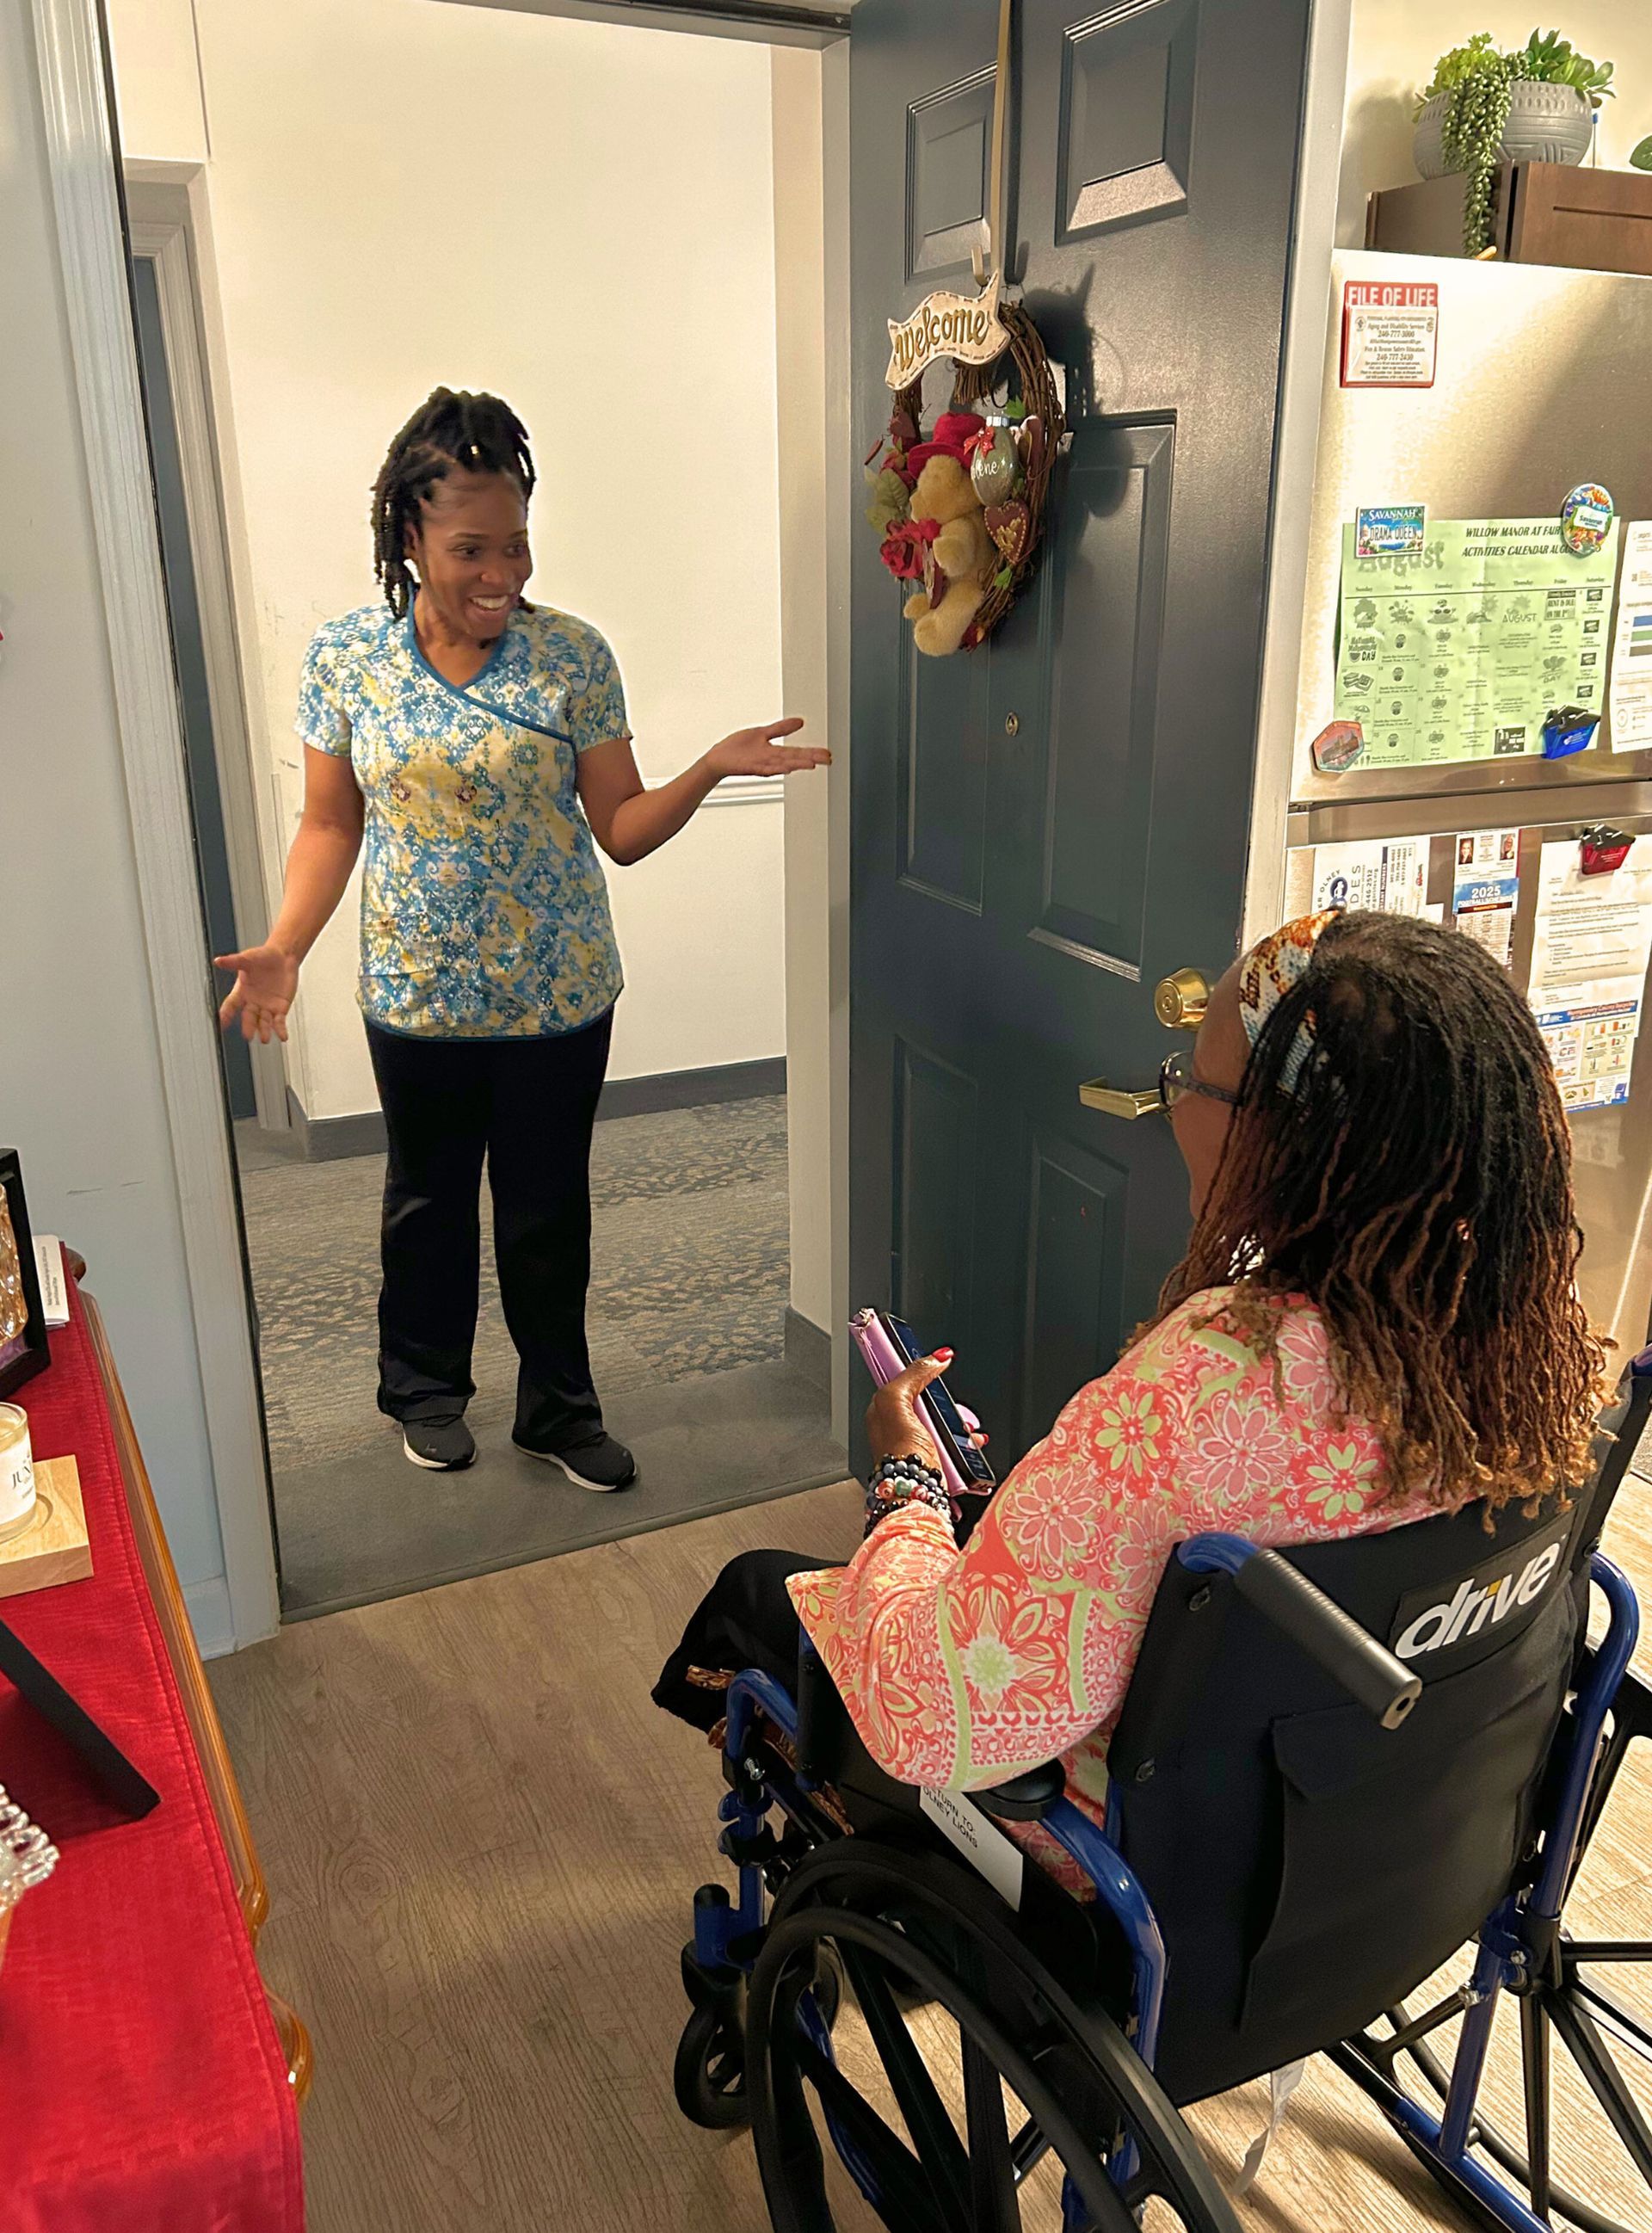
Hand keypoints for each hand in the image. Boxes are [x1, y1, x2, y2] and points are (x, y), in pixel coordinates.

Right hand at [215, 943, 298, 1043]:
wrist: (283, 957)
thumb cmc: (263, 957)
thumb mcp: (247, 959)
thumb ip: (233, 961)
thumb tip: (218, 960)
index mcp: (241, 992)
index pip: (231, 1005)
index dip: (226, 1014)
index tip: (223, 1023)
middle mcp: (252, 1002)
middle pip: (248, 1017)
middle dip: (248, 1026)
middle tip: (247, 1035)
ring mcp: (266, 1007)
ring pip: (263, 1022)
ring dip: (263, 1030)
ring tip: (264, 1039)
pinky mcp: (280, 1008)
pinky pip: (279, 1021)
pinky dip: (280, 1029)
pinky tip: (283, 1037)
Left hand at [705, 718, 830, 780]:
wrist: (718, 759)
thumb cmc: (737, 748)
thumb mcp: (762, 733)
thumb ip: (781, 728)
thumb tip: (800, 721)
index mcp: (773, 751)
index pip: (797, 752)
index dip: (813, 752)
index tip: (827, 754)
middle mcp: (770, 759)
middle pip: (794, 758)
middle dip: (811, 758)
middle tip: (827, 759)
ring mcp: (760, 763)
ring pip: (783, 763)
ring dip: (797, 764)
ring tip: (812, 764)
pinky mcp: (749, 766)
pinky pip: (765, 768)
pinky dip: (776, 768)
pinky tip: (787, 768)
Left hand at [866, 1350, 988, 1469]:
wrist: (915, 1491)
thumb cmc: (900, 1453)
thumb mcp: (896, 1402)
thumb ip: (911, 1375)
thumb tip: (934, 1358)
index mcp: (883, 1409)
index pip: (903, 1379)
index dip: (921, 1371)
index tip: (938, 1364)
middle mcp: (898, 1425)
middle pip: (928, 1399)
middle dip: (944, 1401)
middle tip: (950, 1405)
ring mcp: (918, 1441)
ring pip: (944, 1420)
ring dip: (959, 1421)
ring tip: (965, 1426)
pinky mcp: (935, 1457)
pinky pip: (954, 1440)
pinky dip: (965, 1439)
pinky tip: (971, 1441)